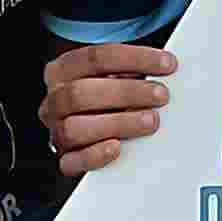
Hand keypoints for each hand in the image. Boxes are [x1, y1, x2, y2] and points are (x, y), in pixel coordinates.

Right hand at [40, 39, 179, 177]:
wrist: (86, 127)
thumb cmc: (105, 96)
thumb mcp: (113, 75)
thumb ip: (130, 71)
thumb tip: (165, 69)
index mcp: (62, 70)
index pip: (95, 58)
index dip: (134, 59)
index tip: (166, 64)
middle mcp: (54, 100)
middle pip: (81, 93)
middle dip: (126, 92)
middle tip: (160, 95)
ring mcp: (56, 131)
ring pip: (74, 128)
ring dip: (117, 123)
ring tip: (149, 121)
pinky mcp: (65, 159)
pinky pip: (71, 162)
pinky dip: (95, 155)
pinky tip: (117, 147)